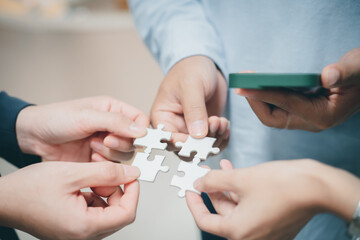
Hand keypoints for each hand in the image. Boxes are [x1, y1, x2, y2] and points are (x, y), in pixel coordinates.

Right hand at [0, 161, 139, 239]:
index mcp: (83, 226)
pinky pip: (94, 213)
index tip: (131, 176)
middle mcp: (81, 236)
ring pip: (107, 212)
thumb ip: (106, 172)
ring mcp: (76, 234)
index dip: (133, 192)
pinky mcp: (71, 228)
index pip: (127, 214)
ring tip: (89, 177)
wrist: (2, 199)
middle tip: (106, 173)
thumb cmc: (28, 189)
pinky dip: (94, 197)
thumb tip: (131, 173)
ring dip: (105, 192)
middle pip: (118, 214)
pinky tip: (82, 185)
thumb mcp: (72, 173)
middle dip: (117, 190)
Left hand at [16, 96, 148, 161]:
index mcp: (113, 110)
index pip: (140, 120)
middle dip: (121, 144)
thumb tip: (141, 130)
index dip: (142, 131)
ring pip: (125, 155)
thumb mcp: (87, 117)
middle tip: (104, 141)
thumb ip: (116, 122)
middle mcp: (113, 127)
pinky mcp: (99, 159)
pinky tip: (90, 159)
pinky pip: (113, 166)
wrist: (34, 138)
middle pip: (135, 141)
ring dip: (111, 154)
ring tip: (92, 148)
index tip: (136, 139)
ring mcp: (106, 144)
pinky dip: (104, 165)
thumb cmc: (56, 119)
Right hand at [151, 56, 228, 142]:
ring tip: (221, 121)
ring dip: (215, 139)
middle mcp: (175, 127)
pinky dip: (222, 138)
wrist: (205, 64)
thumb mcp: (191, 86)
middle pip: (186, 149)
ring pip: (202, 149)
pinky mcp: (206, 130)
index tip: (201, 137)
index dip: (184, 143)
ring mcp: (191, 130)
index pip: (169, 139)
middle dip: (203, 141)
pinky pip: (214, 143)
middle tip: (215, 123)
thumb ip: (194, 110)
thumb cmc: (191, 69)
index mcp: (162, 117)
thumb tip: (197, 134)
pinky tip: (225, 125)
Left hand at [186, 159, 359, 239]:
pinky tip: (238, 174)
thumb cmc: (283, 185)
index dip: (193, 202)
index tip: (189, 188)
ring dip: (227, 187)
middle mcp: (250, 236)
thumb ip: (214, 181)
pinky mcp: (273, 222)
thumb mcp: (240, 178)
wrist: (317, 186)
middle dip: (212, 189)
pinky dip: (242, 191)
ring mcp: (264, 231)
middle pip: (222, 212)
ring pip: (236, 207)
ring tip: (221, 168)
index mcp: (238, 231)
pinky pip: (250, 207)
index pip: (205, 220)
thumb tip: (199, 182)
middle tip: (205, 172)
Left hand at [235, 47, 359, 131]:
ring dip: (258, 100)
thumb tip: (327, 76)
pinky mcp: (303, 113)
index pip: (286, 104)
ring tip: (246, 82)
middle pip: (272, 118)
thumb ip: (344, 72)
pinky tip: (259, 85)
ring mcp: (307, 119)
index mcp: (324, 115)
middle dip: (255, 102)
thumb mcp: (358, 67)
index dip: (262, 94)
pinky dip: (266, 98)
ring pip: (273, 116)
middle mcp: (312, 122)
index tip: (242, 86)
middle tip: (241, 83)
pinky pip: (278, 109)